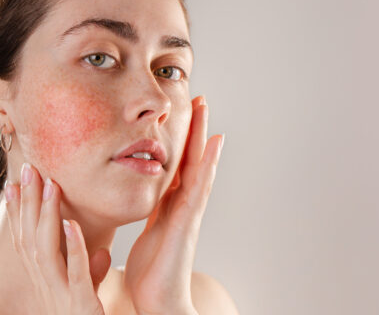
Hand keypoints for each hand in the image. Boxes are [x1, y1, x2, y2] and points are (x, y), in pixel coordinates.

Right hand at [4, 163, 110, 314]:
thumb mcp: (87, 293)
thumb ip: (90, 272)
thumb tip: (102, 253)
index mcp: (46, 279)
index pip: (26, 240)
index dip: (18, 213)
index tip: (14, 184)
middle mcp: (46, 283)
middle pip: (30, 238)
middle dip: (27, 203)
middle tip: (26, 170)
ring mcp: (60, 292)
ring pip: (46, 249)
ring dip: (47, 216)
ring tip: (50, 186)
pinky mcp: (80, 301)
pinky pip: (75, 271)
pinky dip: (73, 247)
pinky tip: (71, 224)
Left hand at [124, 95, 224, 314]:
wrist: (159, 299)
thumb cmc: (153, 271)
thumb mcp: (149, 232)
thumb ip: (153, 213)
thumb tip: (149, 198)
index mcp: (170, 204)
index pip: (178, 164)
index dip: (182, 140)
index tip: (185, 115)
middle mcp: (183, 203)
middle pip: (191, 158)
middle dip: (195, 129)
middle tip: (199, 99)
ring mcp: (189, 210)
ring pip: (198, 165)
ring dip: (202, 136)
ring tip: (205, 109)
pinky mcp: (188, 220)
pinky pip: (199, 185)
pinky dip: (208, 163)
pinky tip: (214, 143)